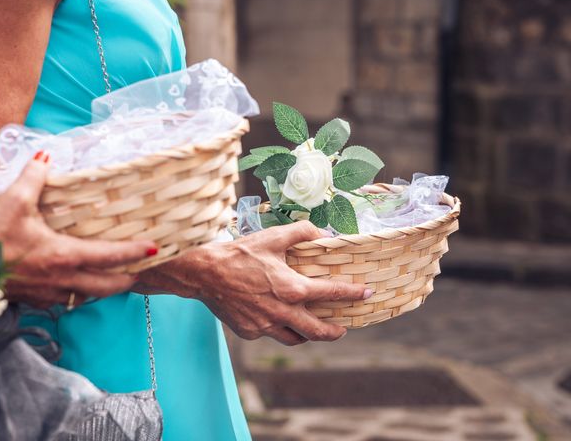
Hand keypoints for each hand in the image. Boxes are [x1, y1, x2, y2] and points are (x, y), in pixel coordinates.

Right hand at [0, 153, 156, 307]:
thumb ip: (34, 178)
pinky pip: (68, 299)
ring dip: (106, 287)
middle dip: (128, 278)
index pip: (111, 256)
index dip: (135, 252)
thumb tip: (45, 156)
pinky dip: (81, 291)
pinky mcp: (38, 299)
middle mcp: (64, 279)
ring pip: (89, 295)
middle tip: (141, 268)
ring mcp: (51, 293)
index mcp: (65, 256)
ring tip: (116, 275)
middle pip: (108, 286)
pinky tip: (78, 281)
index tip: (155, 249)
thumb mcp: (13, 203)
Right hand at [136, 222, 371, 345]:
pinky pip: (271, 333)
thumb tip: (321, 233)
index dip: (353, 293)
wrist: (204, 273)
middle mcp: (282, 311)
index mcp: (292, 288)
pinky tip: (275, 315)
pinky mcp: (250, 332)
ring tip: (311, 327)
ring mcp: (265, 325)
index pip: (332, 293)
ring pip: (295, 339)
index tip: (366, 293)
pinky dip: (278, 327)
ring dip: (307, 334)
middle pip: (318, 332)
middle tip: (343, 328)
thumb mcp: (272, 237)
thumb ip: (301, 232)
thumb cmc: (239, 254)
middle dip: (335, 331)